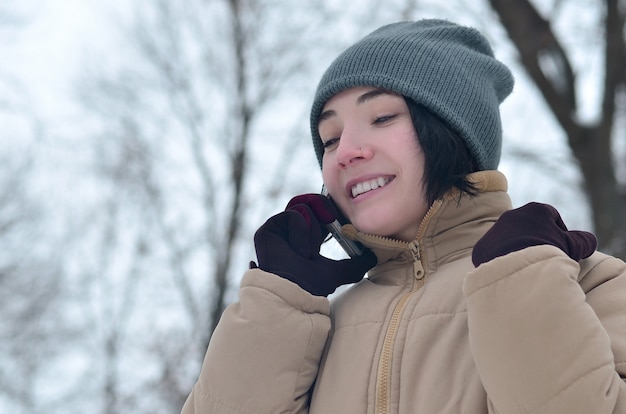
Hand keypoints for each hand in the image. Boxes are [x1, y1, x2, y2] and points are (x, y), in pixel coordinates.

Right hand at [253, 194, 376, 295]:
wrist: (294, 294)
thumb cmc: (312, 287)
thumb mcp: (340, 272)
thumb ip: (357, 263)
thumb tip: (373, 256)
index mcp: (308, 236)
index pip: (320, 210)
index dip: (331, 208)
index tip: (342, 217)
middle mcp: (292, 230)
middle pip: (310, 201)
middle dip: (325, 207)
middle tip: (332, 220)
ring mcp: (280, 229)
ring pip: (302, 206)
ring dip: (312, 228)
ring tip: (311, 250)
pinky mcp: (269, 229)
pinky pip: (292, 214)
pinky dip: (301, 230)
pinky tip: (301, 250)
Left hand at [472, 202, 596, 266]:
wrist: (516, 272)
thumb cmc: (549, 256)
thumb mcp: (573, 247)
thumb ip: (583, 240)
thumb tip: (587, 240)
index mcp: (536, 210)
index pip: (552, 217)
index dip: (560, 234)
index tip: (562, 249)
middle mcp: (512, 215)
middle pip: (530, 228)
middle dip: (538, 241)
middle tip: (545, 260)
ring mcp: (495, 230)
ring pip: (511, 239)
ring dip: (519, 250)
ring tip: (528, 267)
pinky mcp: (482, 247)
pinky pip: (495, 252)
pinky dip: (503, 260)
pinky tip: (512, 272)